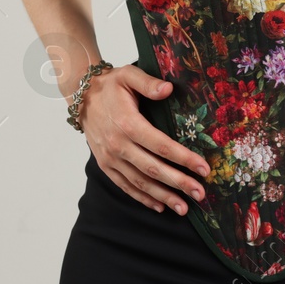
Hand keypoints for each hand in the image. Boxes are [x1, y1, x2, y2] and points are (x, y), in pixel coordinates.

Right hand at [79, 63, 210, 215]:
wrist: (81, 96)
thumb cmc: (109, 85)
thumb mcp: (128, 75)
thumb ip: (148, 83)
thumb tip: (169, 89)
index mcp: (128, 124)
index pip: (161, 145)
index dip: (183, 158)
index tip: (203, 169)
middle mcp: (119, 145)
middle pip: (153, 169)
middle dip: (178, 183)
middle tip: (200, 193)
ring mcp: (110, 158)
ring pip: (140, 182)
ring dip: (163, 196)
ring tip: (183, 208)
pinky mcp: (105, 165)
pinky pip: (125, 186)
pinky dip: (142, 198)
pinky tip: (160, 205)